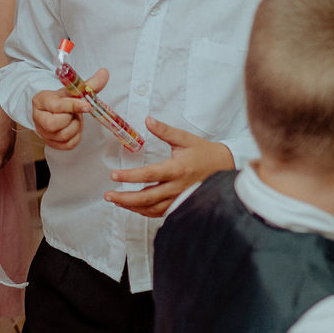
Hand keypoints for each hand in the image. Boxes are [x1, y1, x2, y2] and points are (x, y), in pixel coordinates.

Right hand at [31, 67, 106, 151]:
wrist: (53, 110)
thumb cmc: (62, 99)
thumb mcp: (72, 90)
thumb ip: (88, 84)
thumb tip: (105, 72)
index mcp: (41, 101)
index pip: (56, 106)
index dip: (73, 106)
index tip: (87, 106)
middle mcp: (38, 118)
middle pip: (54, 125)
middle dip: (71, 119)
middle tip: (75, 112)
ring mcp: (43, 132)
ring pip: (63, 135)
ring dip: (75, 127)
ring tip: (75, 119)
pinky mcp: (50, 143)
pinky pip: (68, 144)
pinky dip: (76, 137)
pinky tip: (75, 127)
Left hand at [103, 117, 233, 217]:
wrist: (225, 166)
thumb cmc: (204, 153)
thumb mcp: (184, 139)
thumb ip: (164, 131)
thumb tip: (148, 120)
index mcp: (177, 169)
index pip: (149, 175)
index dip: (130, 176)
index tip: (114, 175)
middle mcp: (177, 187)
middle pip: (147, 197)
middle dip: (125, 198)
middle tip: (108, 194)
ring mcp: (179, 199)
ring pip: (152, 209)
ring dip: (132, 207)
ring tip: (116, 201)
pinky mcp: (181, 205)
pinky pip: (160, 212)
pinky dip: (145, 212)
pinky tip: (133, 207)